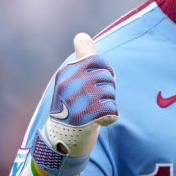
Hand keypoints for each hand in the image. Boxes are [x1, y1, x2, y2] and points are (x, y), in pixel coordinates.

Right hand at [31, 33, 117, 175]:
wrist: (63, 140)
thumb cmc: (71, 107)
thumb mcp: (73, 80)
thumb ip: (82, 58)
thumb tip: (82, 36)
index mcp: (65, 74)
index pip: (97, 60)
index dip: (106, 70)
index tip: (101, 80)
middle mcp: (68, 86)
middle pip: (106, 77)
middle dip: (109, 88)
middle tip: (97, 100)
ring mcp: (75, 102)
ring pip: (110, 94)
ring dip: (110, 103)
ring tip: (96, 111)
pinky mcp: (85, 119)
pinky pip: (112, 110)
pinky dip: (112, 116)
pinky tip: (102, 120)